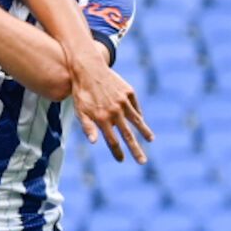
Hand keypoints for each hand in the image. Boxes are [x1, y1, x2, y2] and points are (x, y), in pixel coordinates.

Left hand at [66, 40, 149, 163]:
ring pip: (136, 120)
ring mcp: (123, 101)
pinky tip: (141, 121)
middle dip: (135, 150)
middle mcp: (115, 111)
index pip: (112, 141)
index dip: (117, 152)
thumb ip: (87, 127)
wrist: (88, 68)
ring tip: (151, 140)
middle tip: (143, 162)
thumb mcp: (79, 111)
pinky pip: (135, 107)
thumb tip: (94, 143)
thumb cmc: (81, 92)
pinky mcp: (128, 92)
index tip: (121, 161)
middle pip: (128, 135)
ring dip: (144, 131)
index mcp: (102, 118)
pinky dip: (138, 115)